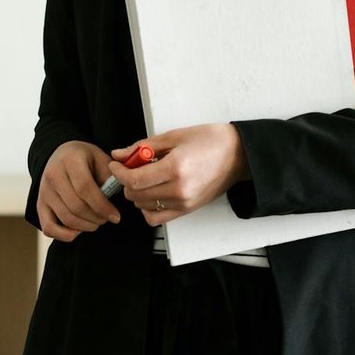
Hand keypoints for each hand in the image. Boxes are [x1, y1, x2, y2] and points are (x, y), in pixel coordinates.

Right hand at [37, 141, 118, 242]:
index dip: (102, 206)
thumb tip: (113, 195)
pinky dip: (64, 235)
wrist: (62, 155)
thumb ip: (109, 175)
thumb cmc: (85, 159)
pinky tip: (79, 230)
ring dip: (86, 226)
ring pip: (66, 218)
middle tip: (108, 218)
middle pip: (76, 206)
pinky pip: (49, 227)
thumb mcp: (100, 158)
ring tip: (97, 222)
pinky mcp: (40, 205)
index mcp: (70, 160)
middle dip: (97, 218)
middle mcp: (53, 175)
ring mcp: (44, 191)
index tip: (115, 216)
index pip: (85, 188)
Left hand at [113, 124, 249, 226]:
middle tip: (130, 168)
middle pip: (136, 195)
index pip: (135, 180)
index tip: (116, 164)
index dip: (119, 173)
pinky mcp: (187, 210)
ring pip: (144, 207)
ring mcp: (184, 203)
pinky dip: (148, 207)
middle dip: (126, 181)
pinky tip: (152, 193)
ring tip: (144, 178)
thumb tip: (120, 154)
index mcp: (176, 168)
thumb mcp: (174, 136)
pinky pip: (157, 218)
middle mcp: (179, 190)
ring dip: (137, 194)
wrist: (238, 155)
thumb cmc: (210, 140)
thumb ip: (144, 147)